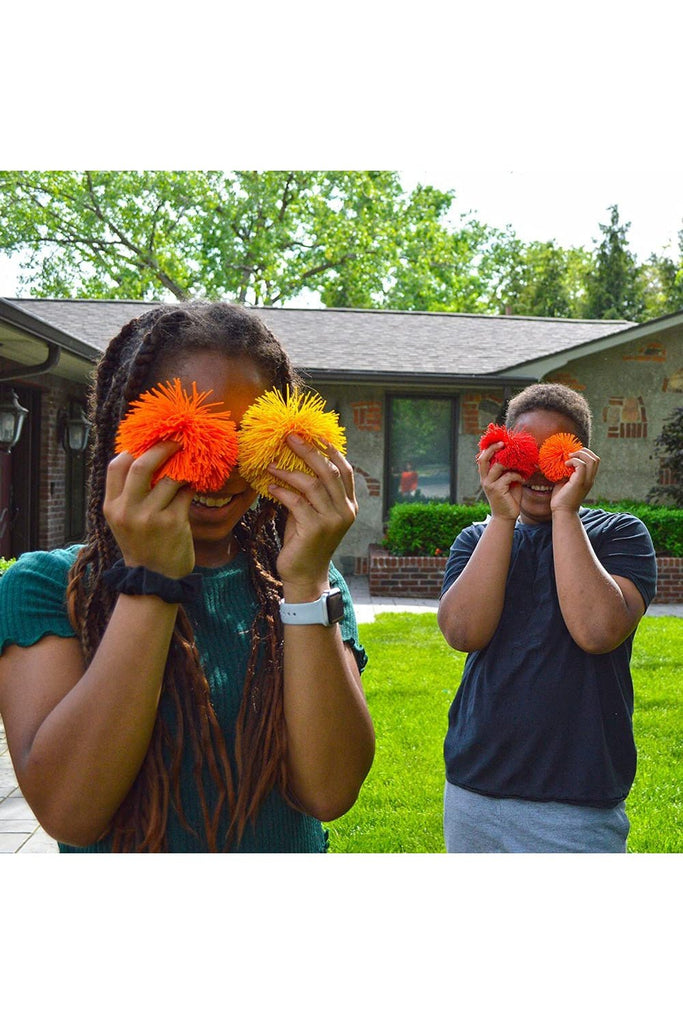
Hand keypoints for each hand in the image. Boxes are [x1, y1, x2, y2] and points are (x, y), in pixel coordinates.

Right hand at [103, 442, 195, 577]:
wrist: (154, 579)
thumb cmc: (141, 544)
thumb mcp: (122, 520)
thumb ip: (127, 494)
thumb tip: (145, 457)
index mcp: (112, 507)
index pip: (116, 466)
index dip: (132, 450)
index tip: (147, 445)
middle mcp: (128, 510)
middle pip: (142, 465)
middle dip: (162, 449)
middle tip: (176, 442)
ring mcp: (151, 516)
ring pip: (170, 478)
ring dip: (183, 469)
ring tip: (189, 466)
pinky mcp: (173, 522)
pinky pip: (186, 493)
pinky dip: (191, 485)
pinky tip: (193, 485)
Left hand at [268, 435, 357, 598]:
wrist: (305, 575)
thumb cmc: (305, 541)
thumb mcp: (312, 513)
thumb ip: (311, 492)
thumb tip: (294, 462)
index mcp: (349, 505)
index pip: (345, 470)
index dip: (330, 450)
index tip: (312, 435)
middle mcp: (345, 511)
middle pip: (329, 471)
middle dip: (309, 450)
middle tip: (290, 437)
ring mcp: (332, 520)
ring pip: (312, 484)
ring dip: (289, 471)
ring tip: (271, 465)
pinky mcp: (315, 528)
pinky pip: (296, 501)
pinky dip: (282, 491)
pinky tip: (270, 487)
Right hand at [477, 442, 523, 520]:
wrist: (506, 516)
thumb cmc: (509, 498)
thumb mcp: (508, 481)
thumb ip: (508, 470)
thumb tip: (517, 457)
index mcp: (486, 476)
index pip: (482, 458)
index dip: (489, 448)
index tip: (499, 440)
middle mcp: (485, 479)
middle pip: (484, 458)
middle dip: (493, 448)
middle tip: (504, 443)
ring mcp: (489, 484)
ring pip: (498, 465)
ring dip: (511, 463)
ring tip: (520, 466)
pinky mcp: (497, 490)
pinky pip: (508, 476)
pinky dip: (517, 476)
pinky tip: (522, 480)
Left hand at [550, 446, 599, 514]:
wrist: (562, 511)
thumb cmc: (562, 498)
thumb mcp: (565, 482)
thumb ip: (567, 472)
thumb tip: (562, 462)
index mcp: (588, 479)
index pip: (594, 461)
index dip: (585, 454)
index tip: (572, 456)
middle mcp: (590, 479)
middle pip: (596, 459)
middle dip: (584, 452)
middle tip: (570, 455)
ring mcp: (587, 481)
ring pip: (592, 460)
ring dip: (579, 455)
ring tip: (568, 459)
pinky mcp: (580, 482)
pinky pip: (581, 466)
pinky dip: (574, 461)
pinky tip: (566, 465)